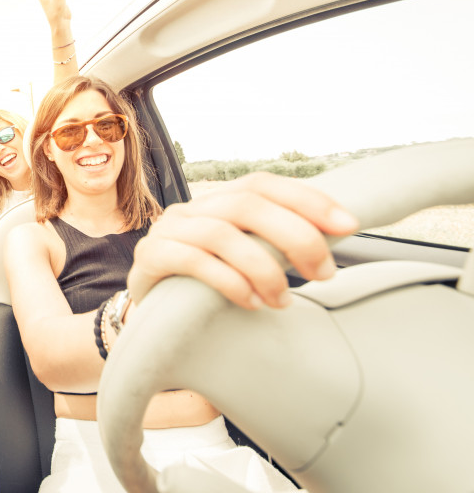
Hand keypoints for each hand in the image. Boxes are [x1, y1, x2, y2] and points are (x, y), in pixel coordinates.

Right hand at [127, 172, 358, 310]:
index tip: (348, 225)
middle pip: (246, 204)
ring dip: (264, 268)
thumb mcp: (243, 257)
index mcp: (217, 199)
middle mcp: (191, 207)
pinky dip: (231, 282)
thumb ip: (273, 242)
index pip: (262, 184)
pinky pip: (194, 262)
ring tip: (285, 300)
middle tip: (324, 273)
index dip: (307, 199)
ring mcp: (167, 230)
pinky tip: (253, 303)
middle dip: (294, 236)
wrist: (153, 316)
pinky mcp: (150, 258)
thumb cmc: (208, 285)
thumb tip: (333, 238)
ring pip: (222, 234)